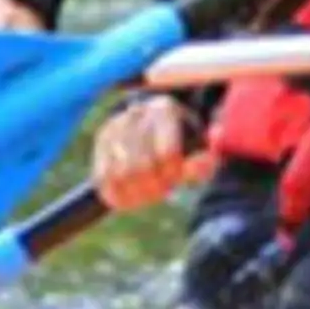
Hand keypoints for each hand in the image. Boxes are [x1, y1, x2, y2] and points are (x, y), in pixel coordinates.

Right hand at [91, 94, 210, 212]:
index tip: (176, 178)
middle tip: (162, 191)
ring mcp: (113, 127)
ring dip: (135, 193)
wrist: (154, 128)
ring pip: (119, 175)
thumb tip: (209, 148)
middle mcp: (135, 114)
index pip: (166, 152)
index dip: (172, 174)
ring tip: (148, 194)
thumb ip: (204, 157)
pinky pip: (102, 178)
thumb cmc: (183, 142)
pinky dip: (117, 195)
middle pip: (140, 167)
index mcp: (164, 110)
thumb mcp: (199, 149)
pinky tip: (130, 198)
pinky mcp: (100, 143)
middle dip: (153, 187)